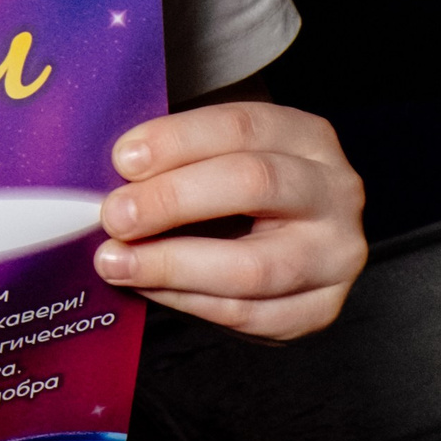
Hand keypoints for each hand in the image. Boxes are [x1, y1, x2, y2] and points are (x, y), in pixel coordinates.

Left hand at [93, 98, 365, 338]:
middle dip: (173, 200)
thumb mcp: (219, 156)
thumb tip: (106, 176)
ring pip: (253, 265)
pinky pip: (249, 314)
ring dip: (172, 264)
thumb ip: (173, 160)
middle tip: (115, 214)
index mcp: (307, 137)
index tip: (124, 160)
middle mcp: (335, 191)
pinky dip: (189, 302)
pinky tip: (149, 287)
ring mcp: (335, 254)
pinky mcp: (320, 309)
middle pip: (254, 185)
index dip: (178, 142)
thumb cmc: (239, 190)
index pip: (242, 127)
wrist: (288, 238)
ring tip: (117, 261)